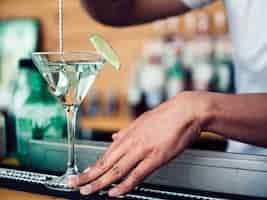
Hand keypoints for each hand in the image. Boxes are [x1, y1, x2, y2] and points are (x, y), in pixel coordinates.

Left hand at [68, 92, 207, 196]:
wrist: (185, 111)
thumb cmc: (166, 115)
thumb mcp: (142, 121)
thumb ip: (127, 131)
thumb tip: (115, 136)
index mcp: (128, 134)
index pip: (105, 154)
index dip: (92, 166)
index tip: (82, 173)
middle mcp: (131, 142)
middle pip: (106, 162)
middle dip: (88, 175)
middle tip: (74, 183)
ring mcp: (142, 150)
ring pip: (116, 169)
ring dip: (100, 182)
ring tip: (88, 190)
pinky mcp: (155, 157)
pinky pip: (136, 174)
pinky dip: (124, 185)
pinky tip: (115, 193)